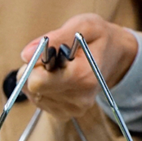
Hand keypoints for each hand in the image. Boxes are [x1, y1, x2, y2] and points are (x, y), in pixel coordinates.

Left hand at [19, 13, 137, 119]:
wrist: (115, 56)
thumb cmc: (98, 38)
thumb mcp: (83, 26)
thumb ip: (55, 38)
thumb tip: (26, 54)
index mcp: (83, 77)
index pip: (37, 81)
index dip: (35, 65)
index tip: (49, 54)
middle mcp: (79, 99)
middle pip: (31, 88)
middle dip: (35, 71)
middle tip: (54, 60)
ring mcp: (72, 109)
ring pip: (32, 95)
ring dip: (39, 79)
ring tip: (59, 68)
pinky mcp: (65, 114)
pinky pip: (38, 101)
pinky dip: (42, 88)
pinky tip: (58, 79)